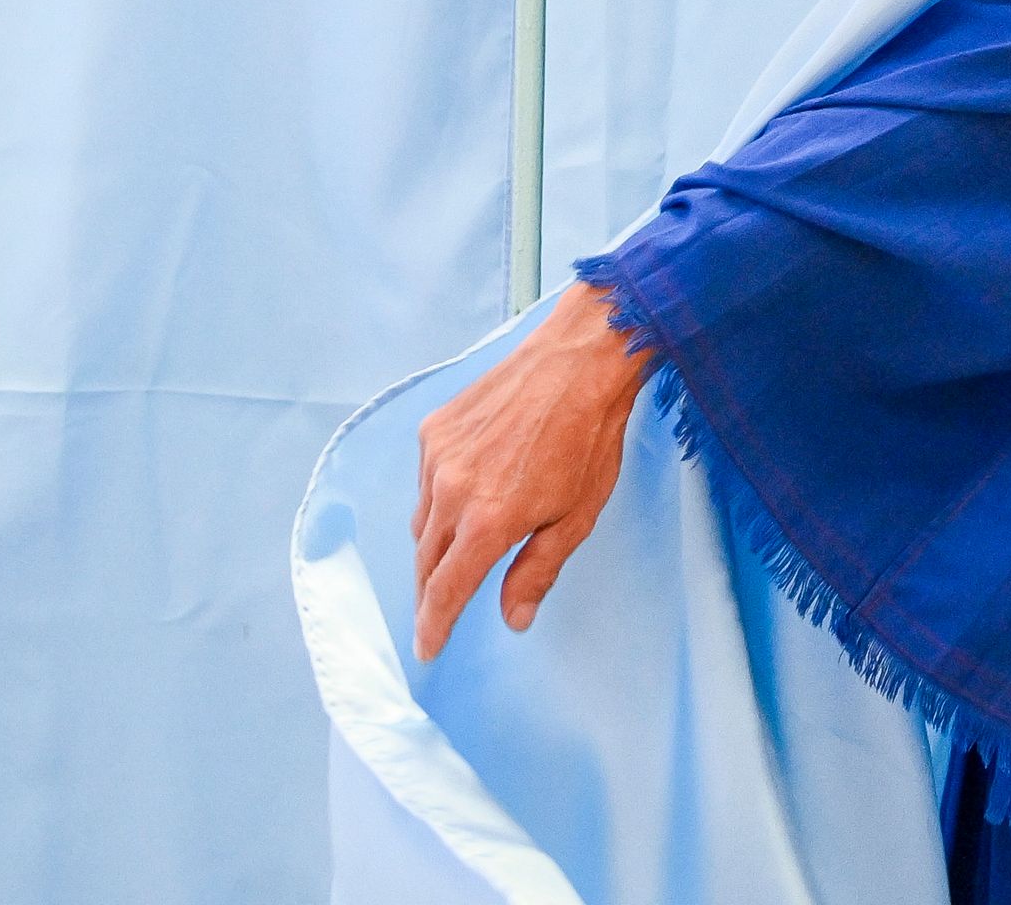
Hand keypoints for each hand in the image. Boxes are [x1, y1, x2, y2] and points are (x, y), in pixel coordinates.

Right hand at [410, 281, 656, 660]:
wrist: (578, 360)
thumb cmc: (588, 439)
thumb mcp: (575, 517)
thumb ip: (537, 571)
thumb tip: (513, 619)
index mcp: (487, 521)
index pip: (445, 590)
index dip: (433, 626)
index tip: (426, 650)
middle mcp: (451, 490)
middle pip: (425, 561)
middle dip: (431, 593)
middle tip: (438, 613)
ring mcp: (437, 456)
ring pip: (422, 522)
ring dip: (434, 547)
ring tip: (456, 556)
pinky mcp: (434, 430)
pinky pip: (426, 483)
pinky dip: (438, 501)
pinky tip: (466, 497)